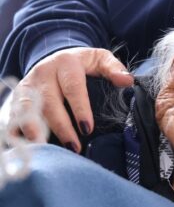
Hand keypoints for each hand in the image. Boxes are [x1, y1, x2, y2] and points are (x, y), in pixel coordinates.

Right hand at [10, 48, 133, 151]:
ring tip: (47, 150)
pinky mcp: (16, 98)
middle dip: (60, 126)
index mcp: (66, 63)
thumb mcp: (100, 59)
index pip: (73, 87)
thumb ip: (114, 68)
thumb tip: (127, 81)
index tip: (87, 128)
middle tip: (74, 146)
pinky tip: (29, 147)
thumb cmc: (82, 63)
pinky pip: (13, 117)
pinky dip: (18, 132)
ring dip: (35, 131)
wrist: (54, 56)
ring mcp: (27, 86)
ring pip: (26, 110)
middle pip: (49, 102)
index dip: (80, 108)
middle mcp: (43, 73)